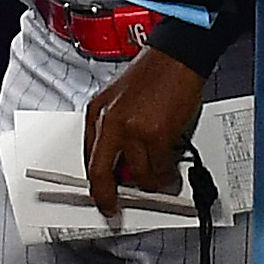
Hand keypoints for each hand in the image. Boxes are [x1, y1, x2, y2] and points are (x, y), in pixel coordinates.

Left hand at [84, 48, 207, 223]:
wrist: (176, 56)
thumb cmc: (152, 74)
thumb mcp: (118, 100)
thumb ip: (116, 130)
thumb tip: (122, 162)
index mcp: (97, 112)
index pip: (87, 157)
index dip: (94, 182)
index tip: (99, 195)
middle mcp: (110, 122)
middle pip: (100, 173)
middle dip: (106, 197)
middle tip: (112, 208)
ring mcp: (132, 129)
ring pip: (138, 175)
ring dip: (150, 183)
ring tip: (160, 178)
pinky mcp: (156, 134)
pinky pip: (161, 168)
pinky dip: (168, 175)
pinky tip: (171, 170)